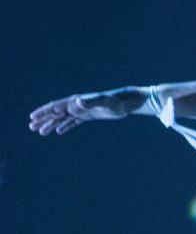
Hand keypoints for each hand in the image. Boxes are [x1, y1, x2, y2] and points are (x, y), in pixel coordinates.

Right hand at [28, 87, 145, 135]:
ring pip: (63, 118)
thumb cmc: (115, 102)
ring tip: (41, 132)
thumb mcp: (103, 102)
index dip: (44, 112)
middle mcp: (77, 105)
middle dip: (44, 119)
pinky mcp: (89, 115)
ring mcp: (82, 110)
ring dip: (51, 124)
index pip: (56, 106)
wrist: (126, 102)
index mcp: (77, 101)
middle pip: (56, 112)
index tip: (33, 117)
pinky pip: (73, 122)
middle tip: (31, 127)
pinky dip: (65, 126)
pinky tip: (58, 131)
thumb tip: (76, 101)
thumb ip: (89, 102)